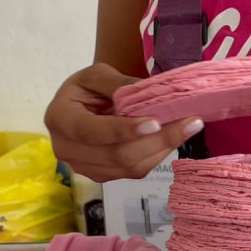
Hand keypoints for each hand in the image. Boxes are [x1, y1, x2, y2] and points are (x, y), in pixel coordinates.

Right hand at [44, 63, 203, 182]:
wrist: (83, 105)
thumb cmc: (88, 88)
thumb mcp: (96, 75)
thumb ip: (118, 84)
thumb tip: (147, 94)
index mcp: (60, 119)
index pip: (92, 131)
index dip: (123, 130)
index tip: (156, 123)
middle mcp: (68, 149)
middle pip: (117, 155)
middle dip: (158, 140)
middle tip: (191, 122)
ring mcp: (85, 168)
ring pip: (130, 167)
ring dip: (163, 148)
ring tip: (189, 128)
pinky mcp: (103, 176)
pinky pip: (134, 172)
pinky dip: (157, 155)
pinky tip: (173, 139)